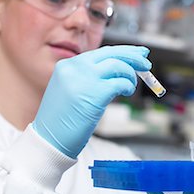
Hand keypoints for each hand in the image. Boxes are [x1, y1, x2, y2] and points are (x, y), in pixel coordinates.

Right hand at [33, 45, 150, 157]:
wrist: (48, 140)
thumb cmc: (60, 121)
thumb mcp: (69, 91)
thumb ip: (87, 78)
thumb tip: (117, 71)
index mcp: (67, 65)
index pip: (101, 53)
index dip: (122, 52)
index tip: (136, 54)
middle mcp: (75, 67)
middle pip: (112, 53)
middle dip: (133, 56)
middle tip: (146, 63)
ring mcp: (84, 79)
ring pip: (118, 66)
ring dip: (131, 75)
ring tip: (132, 86)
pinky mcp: (95, 93)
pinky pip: (121, 83)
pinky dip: (128, 86)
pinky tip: (127, 92)